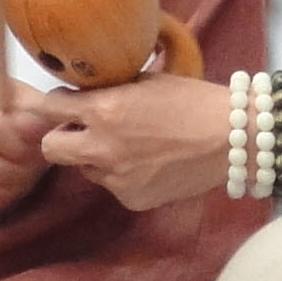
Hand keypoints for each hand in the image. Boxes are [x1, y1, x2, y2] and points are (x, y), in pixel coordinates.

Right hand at [0, 71, 58, 216]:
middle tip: (32, 166)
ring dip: (10, 188)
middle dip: (17, 173)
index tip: (34, 147)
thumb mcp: (38, 105)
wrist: (7, 125)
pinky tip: (6, 184)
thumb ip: (40, 113)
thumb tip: (34, 124)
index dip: (16, 146)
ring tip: (22, 175)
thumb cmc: (23, 114)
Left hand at [39, 70, 231, 211]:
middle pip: (50, 148)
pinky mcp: (132, 199)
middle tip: (82, 130)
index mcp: (102, 110)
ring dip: (95, 157)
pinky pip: (112, 185)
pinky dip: (123, 176)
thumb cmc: (192, 101)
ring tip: (130, 146)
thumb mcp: (144, 81)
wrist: (232, 139)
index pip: (49, 108)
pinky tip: (149, 164)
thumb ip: (108, 90)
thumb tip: (81, 92)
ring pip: (84, 168)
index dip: (56, 104)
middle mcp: (101, 147)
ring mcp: (116, 178)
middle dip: (61, 137)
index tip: (66, 104)